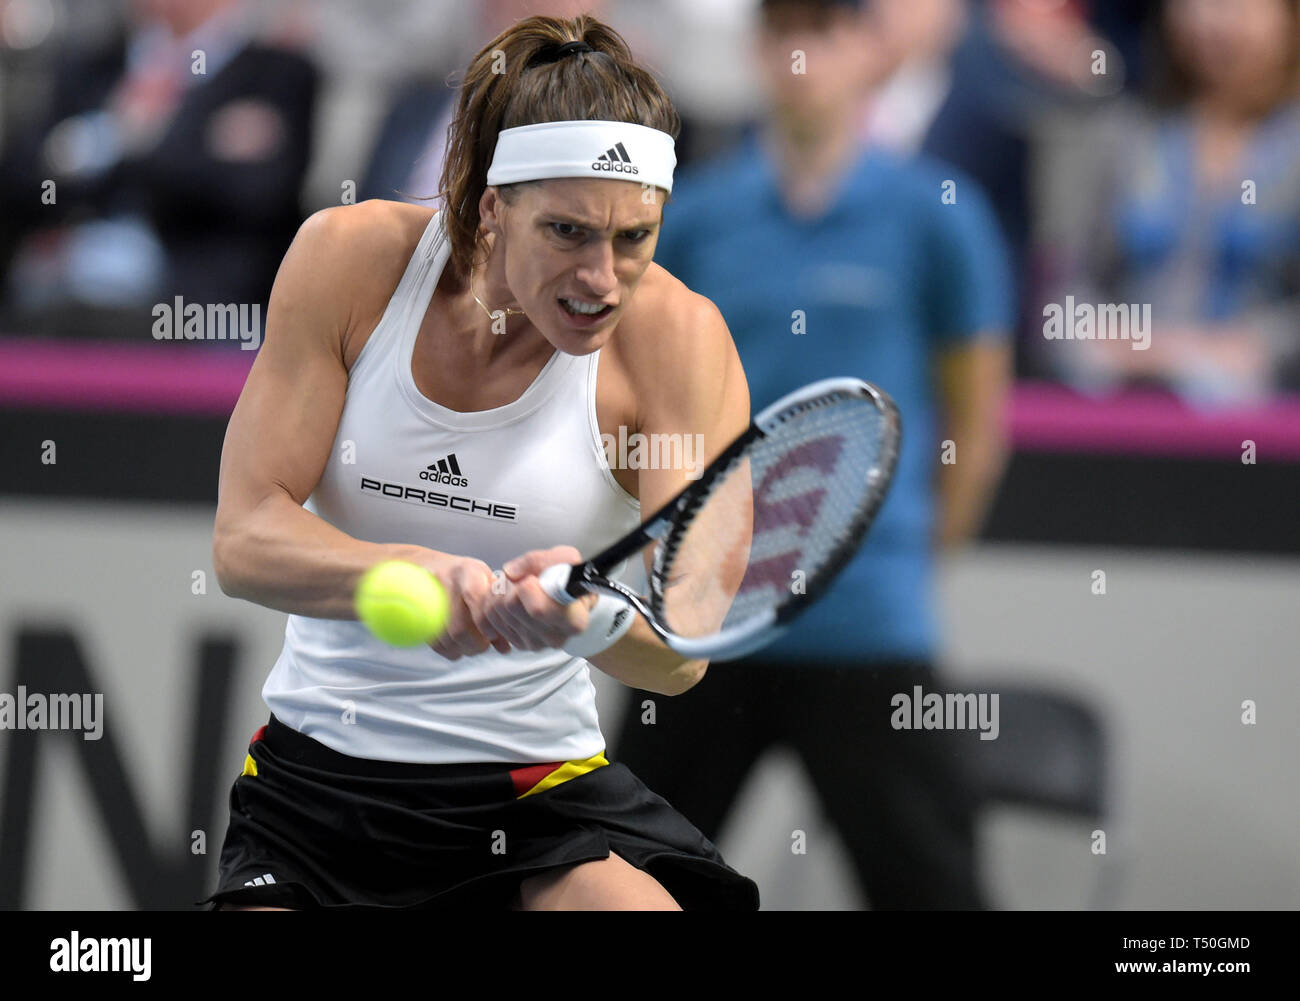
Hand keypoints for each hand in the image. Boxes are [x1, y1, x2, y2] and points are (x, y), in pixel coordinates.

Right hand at [407, 553, 506, 659]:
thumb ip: (496, 614)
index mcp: (470, 572)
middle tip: (483, 645)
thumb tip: (506, 648)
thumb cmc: (466, 578)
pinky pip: (434, 642)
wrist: (427, 567)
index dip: (486, 624)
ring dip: (463, 649)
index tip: (492, 635)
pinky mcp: (418, 613)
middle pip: (460, 628)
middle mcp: (448, 582)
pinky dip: (448, 651)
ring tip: (472, 646)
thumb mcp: (485, 584)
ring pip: (446, 638)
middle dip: (475, 644)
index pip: (478, 602)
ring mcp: (429, 597)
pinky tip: (457, 646)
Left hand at [479, 546, 598, 651]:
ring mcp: (536, 644)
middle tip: (521, 578)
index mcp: (573, 620)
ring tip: (515, 585)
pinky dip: (494, 603)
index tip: (532, 579)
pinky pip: (491, 619)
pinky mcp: (519, 644)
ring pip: (498, 611)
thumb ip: (539, 561)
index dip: (527, 587)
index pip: (537, 609)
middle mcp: (555, 637)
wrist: (569, 595)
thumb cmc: (570, 579)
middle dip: (510, 583)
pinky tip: (509, 597)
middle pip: (512, 606)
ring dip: (500, 591)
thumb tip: (511, 572)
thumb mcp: (566, 558)